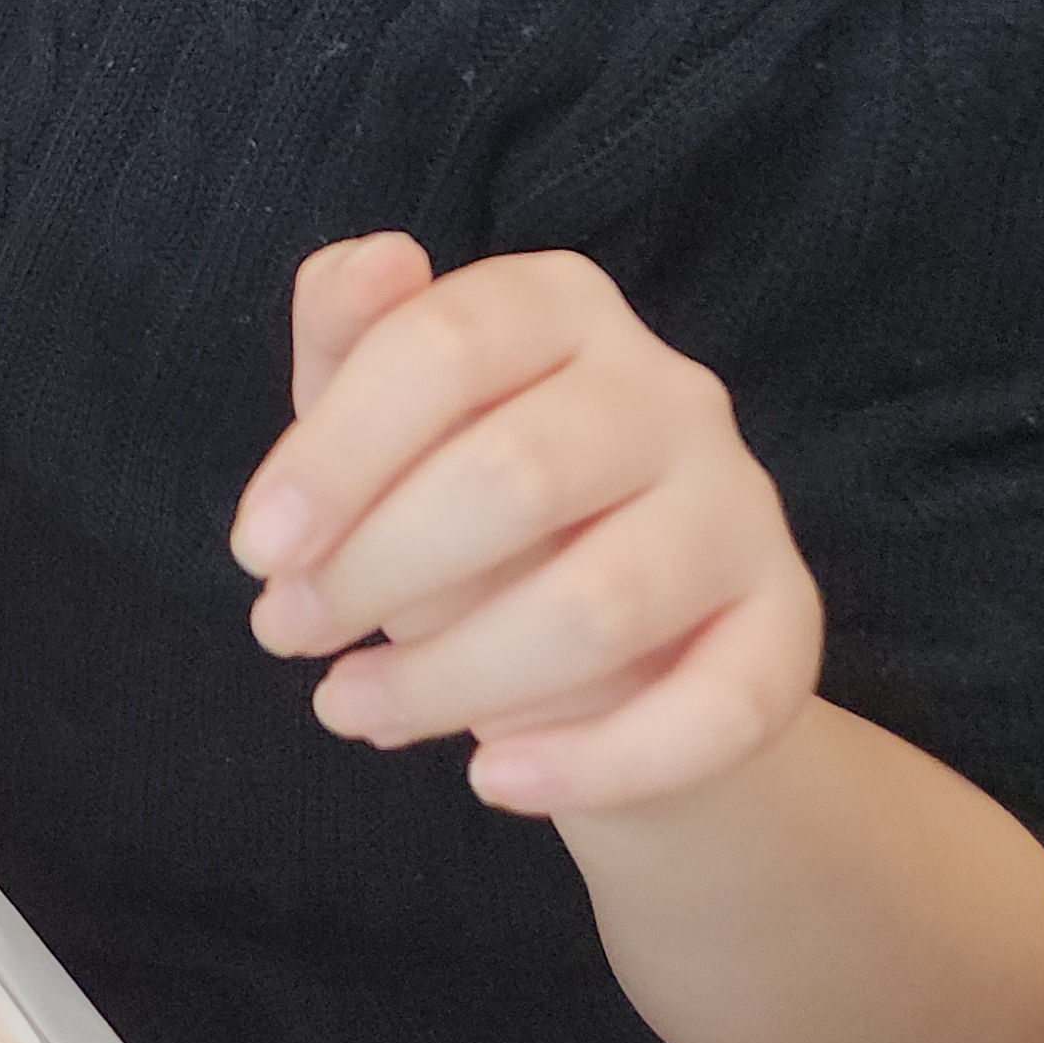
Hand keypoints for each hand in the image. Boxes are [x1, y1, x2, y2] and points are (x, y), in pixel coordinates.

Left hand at [228, 235, 822, 817]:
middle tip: (287, 634)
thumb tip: (373, 261)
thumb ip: (350, 335)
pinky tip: (492, 781)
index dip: (333, 454)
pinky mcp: (787, 626)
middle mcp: (671, 389)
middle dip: (375, 571)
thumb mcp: (384, 416)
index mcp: (560, 305)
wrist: (610, 646)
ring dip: (451, 680)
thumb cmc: (467, 509)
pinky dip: (593, 764)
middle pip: (515, 475)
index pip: (442, 345)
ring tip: (350, 709)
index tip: (256, 551)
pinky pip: (715, 710)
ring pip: (599, 608)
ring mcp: (742, 505)